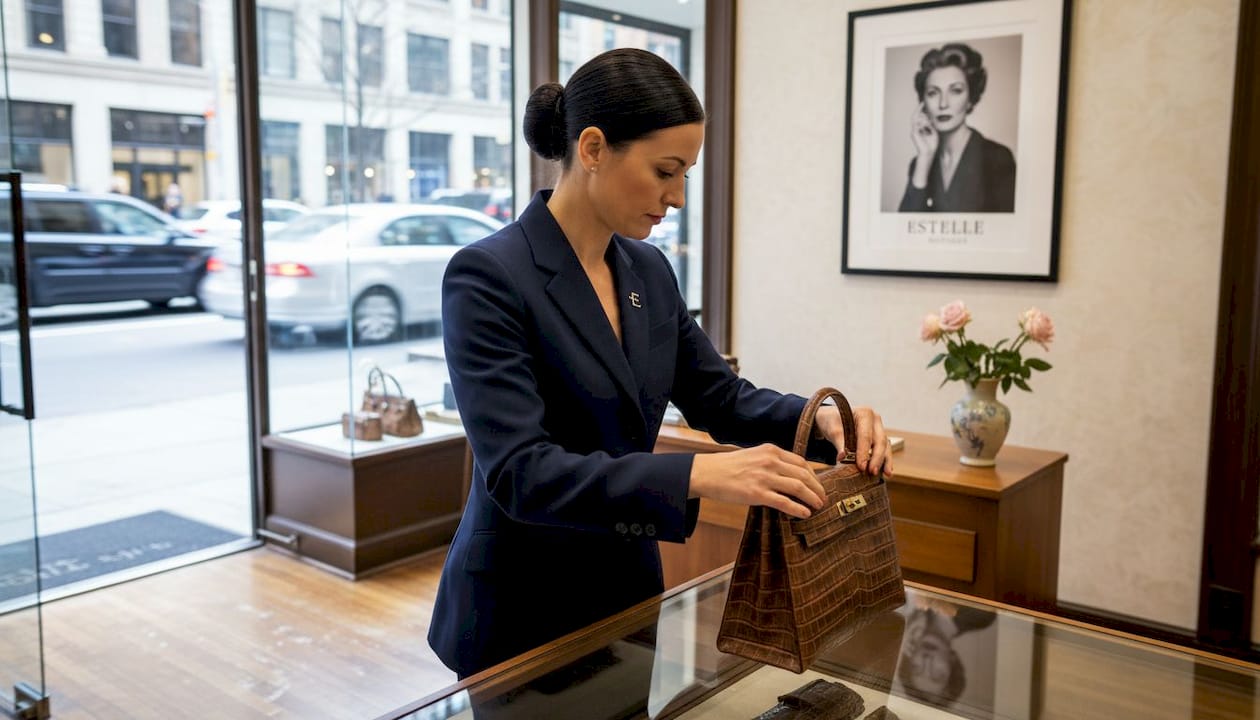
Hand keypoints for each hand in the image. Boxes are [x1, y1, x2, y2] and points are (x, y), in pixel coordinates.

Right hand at [689, 444, 827, 518]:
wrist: (707, 473)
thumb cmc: (729, 467)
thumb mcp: (754, 456)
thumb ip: (772, 462)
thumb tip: (791, 476)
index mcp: (771, 451)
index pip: (801, 463)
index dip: (815, 476)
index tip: (819, 486)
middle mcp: (770, 461)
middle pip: (804, 475)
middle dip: (818, 488)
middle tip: (823, 498)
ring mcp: (764, 477)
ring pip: (798, 487)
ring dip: (812, 498)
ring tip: (818, 506)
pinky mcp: (757, 493)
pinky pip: (784, 502)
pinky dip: (798, 508)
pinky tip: (805, 514)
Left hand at [814, 404, 893, 477]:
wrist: (832, 419)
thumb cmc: (833, 421)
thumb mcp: (833, 429)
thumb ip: (839, 442)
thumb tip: (843, 457)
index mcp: (865, 413)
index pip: (865, 435)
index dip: (864, 452)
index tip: (861, 466)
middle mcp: (875, 420)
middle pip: (879, 440)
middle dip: (877, 458)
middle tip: (872, 471)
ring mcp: (879, 429)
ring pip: (885, 446)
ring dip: (885, 460)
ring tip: (886, 473)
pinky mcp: (879, 438)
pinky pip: (885, 450)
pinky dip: (885, 460)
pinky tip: (886, 471)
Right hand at [909, 102, 936, 187]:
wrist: (929, 153)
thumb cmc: (932, 144)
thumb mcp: (934, 131)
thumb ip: (932, 125)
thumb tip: (932, 117)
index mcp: (920, 128)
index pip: (919, 116)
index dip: (921, 109)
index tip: (925, 103)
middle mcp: (916, 128)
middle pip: (917, 115)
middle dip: (921, 109)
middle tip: (925, 103)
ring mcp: (914, 131)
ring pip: (916, 118)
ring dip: (921, 114)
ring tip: (925, 110)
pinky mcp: (914, 133)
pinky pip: (915, 123)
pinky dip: (920, 119)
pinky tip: (925, 118)